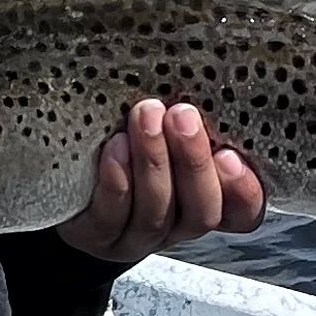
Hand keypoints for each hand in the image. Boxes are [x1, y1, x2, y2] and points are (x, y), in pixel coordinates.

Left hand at [58, 99, 268, 265]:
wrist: (71, 190)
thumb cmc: (132, 145)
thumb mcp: (168, 132)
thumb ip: (190, 122)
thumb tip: (202, 77)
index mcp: (206, 200)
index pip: (243, 212)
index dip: (244, 191)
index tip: (232, 156)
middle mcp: (178, 225)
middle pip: (201, 211)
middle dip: (193, 162)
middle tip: (183, 115)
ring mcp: (138, 237)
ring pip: (157, 212)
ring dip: (153, 162)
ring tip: (146, 116)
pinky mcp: (99, 236)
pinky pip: (112, 216)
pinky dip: (117, 181)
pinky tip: (116, 147)